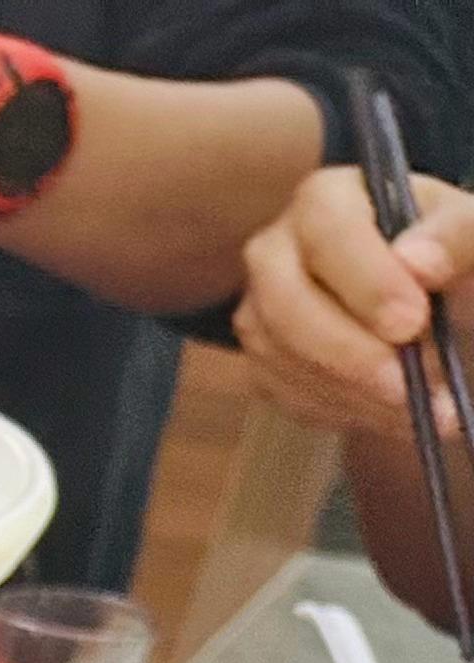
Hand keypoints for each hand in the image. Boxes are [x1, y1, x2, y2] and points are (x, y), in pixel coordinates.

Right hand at [238, 165, 473, 438]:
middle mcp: (277, 249)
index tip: (412, 321)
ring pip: (281, 357)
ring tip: (422, 408)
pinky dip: (341, 410)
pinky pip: (284, 393)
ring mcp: (261, 308)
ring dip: (351, 392)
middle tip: (407, 387)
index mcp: (328, 199)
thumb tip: (418, 262)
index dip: (366, 280)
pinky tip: (392, 412)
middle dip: (348, 352)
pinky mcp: (263, 359)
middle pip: (284, 304)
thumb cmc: (457, 257)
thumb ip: (458, 236)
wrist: (441, 302)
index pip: (327, 232)